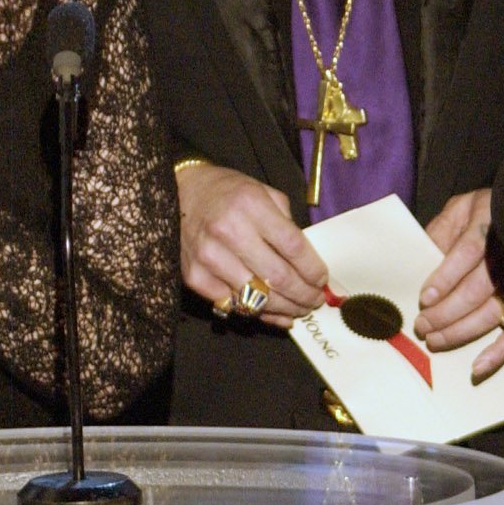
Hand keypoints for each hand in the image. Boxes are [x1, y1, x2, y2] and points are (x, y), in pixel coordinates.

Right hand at [175, 162, 326, 324]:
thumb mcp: (263, 192)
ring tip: (298, 309)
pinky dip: (256, 312)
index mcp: (251, 205)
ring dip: (285, 309)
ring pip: (258, 298)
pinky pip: (233, 304)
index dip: (313, 269)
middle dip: (304, 295)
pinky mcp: (194, 276)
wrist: (181, 192)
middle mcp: (228, 232)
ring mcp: (209, 257)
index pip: (293, 247)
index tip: (322, 280)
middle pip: (279, 278)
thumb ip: (286, 224)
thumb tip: (308, 264)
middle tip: (315, 301)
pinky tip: (271, 311)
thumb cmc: (227, 193)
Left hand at [415, 188, 503, 380]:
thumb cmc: (487, 210)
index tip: (424, 298)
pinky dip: (499, 353)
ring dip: (461, 332)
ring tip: (434, 341)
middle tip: (421, 326)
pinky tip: (476, 367)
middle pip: (477, 289)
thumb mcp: (461, 208)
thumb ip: (441, 230)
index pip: (467, 253)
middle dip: (445, 313)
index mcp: (491, 225)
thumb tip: (419, 258)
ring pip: (492, 313)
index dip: (445, 277)